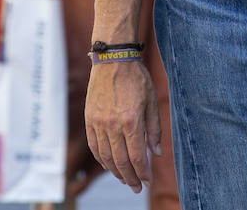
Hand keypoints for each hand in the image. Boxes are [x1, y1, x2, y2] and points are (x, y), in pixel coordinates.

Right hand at [85, 59, 162, 192]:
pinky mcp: (89, 120)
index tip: (148, 182)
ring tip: (125, 179)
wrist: (112, 59)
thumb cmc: (136, 78)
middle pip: (120, 161)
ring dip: (115, 172)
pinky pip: (94, 146)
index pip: (136, 156)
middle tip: (137, 187)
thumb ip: (154, 129)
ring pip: (106, 156)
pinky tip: (109, 165)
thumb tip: (157, 153)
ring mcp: (98, 123)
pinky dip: (102, 159)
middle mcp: (112, 125)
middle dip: (129, 178)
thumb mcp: (151, 101)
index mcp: (130, 121)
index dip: (142, 172)